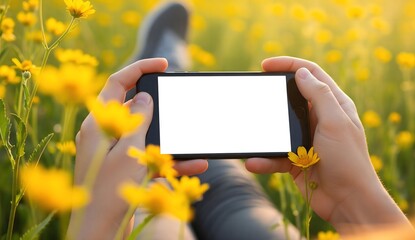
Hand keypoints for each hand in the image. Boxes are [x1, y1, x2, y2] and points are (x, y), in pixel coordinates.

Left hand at [69, 58, 207, 238]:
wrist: (100, 232)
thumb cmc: (109, 191)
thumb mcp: (128, 151)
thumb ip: (138, 120)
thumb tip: (142, 98)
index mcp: (99, 123)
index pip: (118, 83)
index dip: (140, 68)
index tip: (163, 64)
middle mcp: (105, 134)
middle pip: (135, 110)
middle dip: (161, 110)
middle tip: (179, 106)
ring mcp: (114, 152)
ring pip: (146, 136)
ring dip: (170, 141)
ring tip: (195, 149)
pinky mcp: (124, 169)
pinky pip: (148, 158)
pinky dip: (168, 161)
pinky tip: (194, 166)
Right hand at [245, 56, 410, 233]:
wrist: (348, 202)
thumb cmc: (348, 161)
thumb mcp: (335, 122)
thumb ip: (319, 95)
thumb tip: (301, 72)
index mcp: (333, 105)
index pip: (310, 74)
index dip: (289, 65)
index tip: (265, 66)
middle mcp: (319, 118)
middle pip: (291, 98)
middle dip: (272, 95)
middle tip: (254, 92)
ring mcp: (306, 139)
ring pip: (279, 127)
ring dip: (265, 132)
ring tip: (250, 133)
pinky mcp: (296, 159)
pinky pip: (275, 154)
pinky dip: (264, 159)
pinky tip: (254, 162)